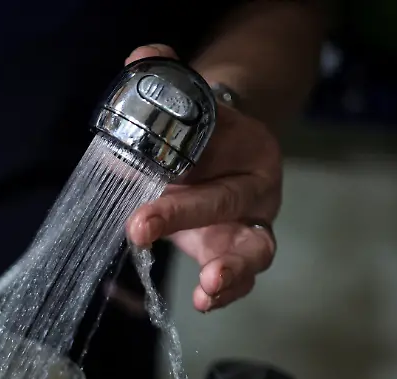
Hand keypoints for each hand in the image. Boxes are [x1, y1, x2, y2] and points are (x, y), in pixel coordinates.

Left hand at [123, 44, 281, 311]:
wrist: (220, 144)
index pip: (221, 186)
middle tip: (153, 242)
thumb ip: (166, 79)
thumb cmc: (202, 130)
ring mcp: (249, 230)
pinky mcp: (233, 255)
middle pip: (243, 224)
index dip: (181, 208)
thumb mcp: (187, 105)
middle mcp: (258, 197)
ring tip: (208, 292)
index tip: (138, 222)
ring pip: (255, 257)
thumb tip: (142, 57)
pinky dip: (225, 294)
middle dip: (205, 242)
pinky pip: (238, 280)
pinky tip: (204, 303)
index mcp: (253, 156)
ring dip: (232, 278)